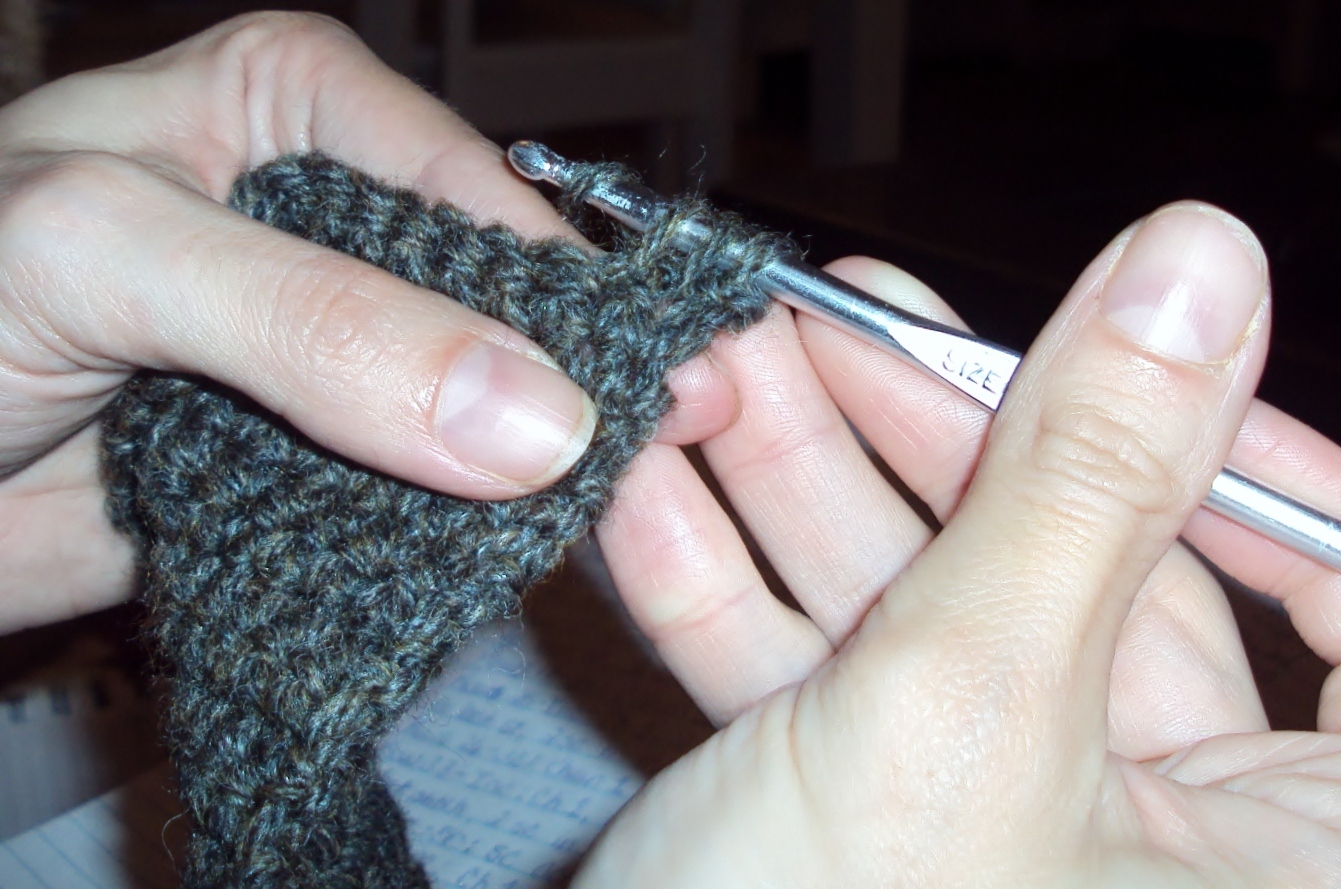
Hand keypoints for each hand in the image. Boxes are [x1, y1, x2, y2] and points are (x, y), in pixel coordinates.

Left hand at [0, 13, 739, 632]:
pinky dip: (466, 538)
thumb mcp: (109, 255)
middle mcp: (339, 225)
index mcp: (301, 112)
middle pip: (500, 303)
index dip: (574, 293)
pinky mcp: (321, 462)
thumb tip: (538, 416)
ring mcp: (338, 353)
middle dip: (574, 386)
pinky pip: (424, 497)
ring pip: (476, 408)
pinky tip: (519, 564)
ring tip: (622, 528)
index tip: (667, 389)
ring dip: (533, 474)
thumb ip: (319, 323)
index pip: (486, 196)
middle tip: (665, 466)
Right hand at [584, 204, 1340, 884]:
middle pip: (1090, 583)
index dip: (1249, 462)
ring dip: (799, 497)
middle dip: (926, 442)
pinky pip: (830, 698)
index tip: (1118, 362)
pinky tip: (642, 498)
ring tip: (701, 374)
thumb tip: (1199, 258)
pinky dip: (734, 607)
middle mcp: (1170, 856)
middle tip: (822, 324)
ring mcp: (1009, 845)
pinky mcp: (882, 841)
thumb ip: (1089, 474)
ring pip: (935, 625)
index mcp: (1289, 862)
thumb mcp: (964, 712)